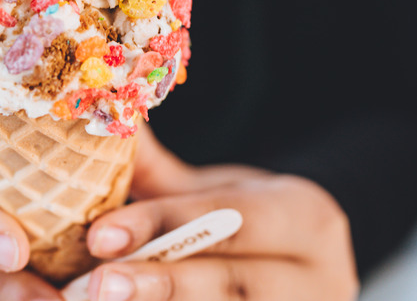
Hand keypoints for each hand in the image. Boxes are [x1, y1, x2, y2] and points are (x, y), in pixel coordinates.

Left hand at [83, 125, 358, 300]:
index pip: (227, 219)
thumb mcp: (221, 190)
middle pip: (230, 285)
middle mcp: (317, 281)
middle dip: (159, 285)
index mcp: (305, 219)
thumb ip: (161, 173)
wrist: (308, 268)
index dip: (160, 226)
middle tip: (99, 286)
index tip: (101, 236)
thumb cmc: (253, 223)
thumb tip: (104, 131)